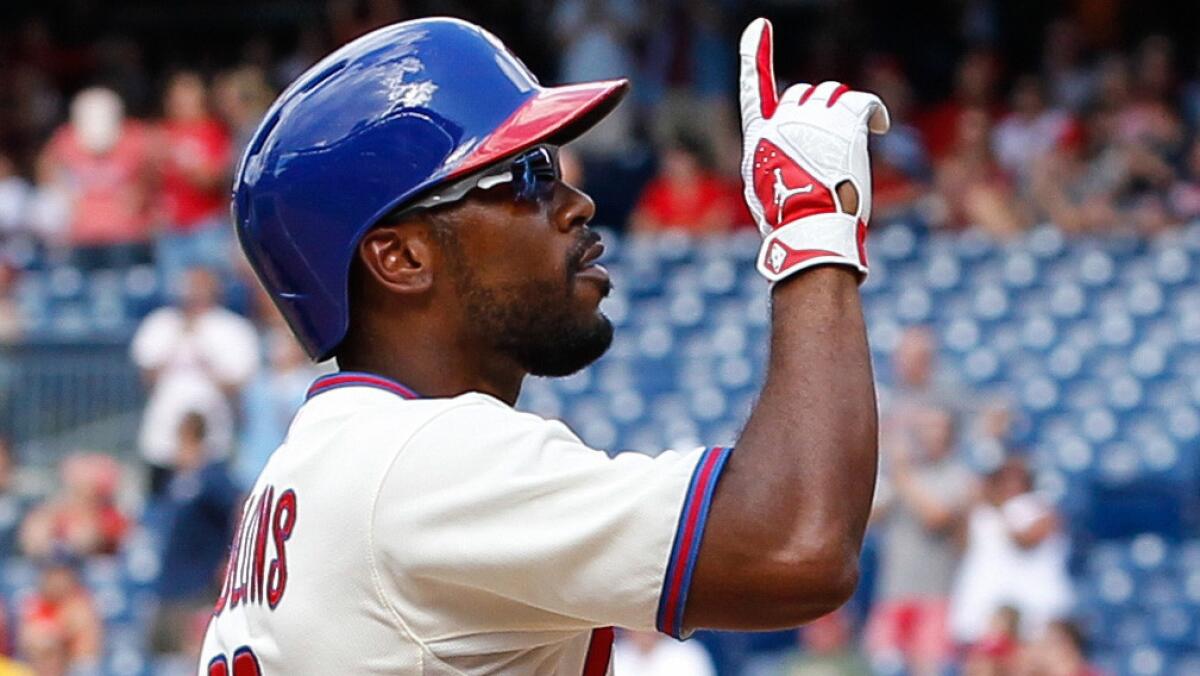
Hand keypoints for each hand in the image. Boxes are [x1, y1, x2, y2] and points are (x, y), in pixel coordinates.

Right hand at [738, 18, 889, 282]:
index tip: (760, 27)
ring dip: (842, 111)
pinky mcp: (846, 122)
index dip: (755, 55)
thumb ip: (773, 159)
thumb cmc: (788, 219)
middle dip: (817, 111)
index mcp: (760, 136)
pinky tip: (879, 128)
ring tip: (850, 138)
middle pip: (804, 94)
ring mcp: (816, 117)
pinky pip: (864, 102)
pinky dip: (874, 112)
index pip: (754, 87)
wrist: (812, 225)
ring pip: (834, 93)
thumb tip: (790, 154)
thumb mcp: (763, 189)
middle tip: (830, 141)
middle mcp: (784, 118)